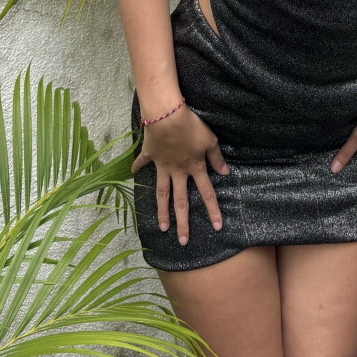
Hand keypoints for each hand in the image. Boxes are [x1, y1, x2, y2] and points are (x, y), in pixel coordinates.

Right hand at [131, 105, 230, 245]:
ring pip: (162, 193)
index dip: (213, 210)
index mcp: (194, 168)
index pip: (207, 193)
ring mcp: (162, 165)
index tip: (217, 227)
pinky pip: (142, 162)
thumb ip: (217, 159)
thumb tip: (225, 173)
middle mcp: (178, 172)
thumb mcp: (210, 141)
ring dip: (161, 211)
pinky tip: (131, 173)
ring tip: (162, 227)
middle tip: (183, 240)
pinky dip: (136, 167)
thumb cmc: (192, 127)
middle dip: (183, 222)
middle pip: (181, 201)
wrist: (167, 116)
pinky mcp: (150, 154)